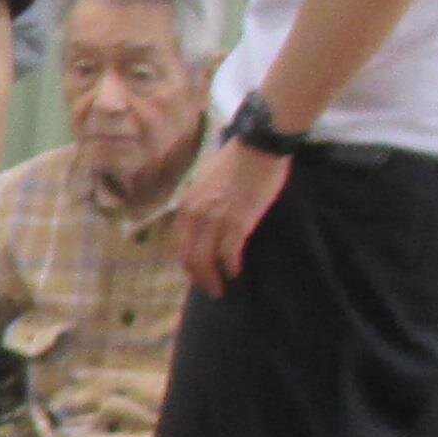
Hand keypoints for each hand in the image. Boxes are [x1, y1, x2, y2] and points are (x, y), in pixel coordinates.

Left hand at [174, 136, 288, 296]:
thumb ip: (199, 203)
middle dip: (198, 278)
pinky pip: (230, 254)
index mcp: (186, 205)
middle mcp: (196, 215)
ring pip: (207, 260)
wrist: (258, 146)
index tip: (196, 274)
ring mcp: (215, 220)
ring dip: (213, 279)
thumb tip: (201, 221)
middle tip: (209, 290)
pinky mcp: (238, 222)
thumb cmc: (235, 160)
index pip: (179, 244)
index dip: (187, 264)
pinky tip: (236, 273)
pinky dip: (231, 267)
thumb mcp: (204, 182)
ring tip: (221, 290)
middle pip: (190, 257)